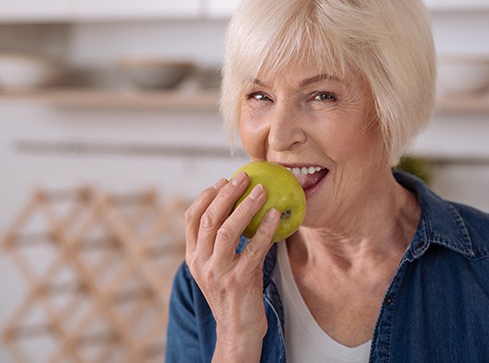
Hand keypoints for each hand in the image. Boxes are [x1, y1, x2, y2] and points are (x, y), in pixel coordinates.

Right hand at [184, 171, 279, 360]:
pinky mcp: (239, 280)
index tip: (221, 181)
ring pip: (228, 229)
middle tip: (243, 178)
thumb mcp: (215, 268)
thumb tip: (234, 209)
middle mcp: (200, 263)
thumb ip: (217, 244)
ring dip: (246, 206)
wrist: (237, 331)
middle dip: (226, 193)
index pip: (191, 218)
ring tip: (261, 190)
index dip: (206, 196)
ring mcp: (218, 272)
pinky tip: (276, 215)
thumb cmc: (231, 294)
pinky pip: (254, 247)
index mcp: (192, 257)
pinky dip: (266, 228)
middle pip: (210, 218)